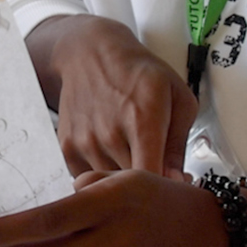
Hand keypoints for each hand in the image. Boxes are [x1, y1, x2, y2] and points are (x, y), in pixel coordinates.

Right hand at [28, 15, 197, 175]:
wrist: (91, 54)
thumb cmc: (139, 74)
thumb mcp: (178, 98)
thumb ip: (178, 146)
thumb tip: (176, 183)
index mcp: (143, 120)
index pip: (151, 176)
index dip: (162, 192)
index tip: (169, 189)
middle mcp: (110, 133)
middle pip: (131, 187)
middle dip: (145, 185)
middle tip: (152, 165)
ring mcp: (85, 141)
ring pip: (108, 186)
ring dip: (121, 179)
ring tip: (129, 152)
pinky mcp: (67, 147)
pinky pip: (87, 180)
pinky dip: (100, 174)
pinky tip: (110, 152)